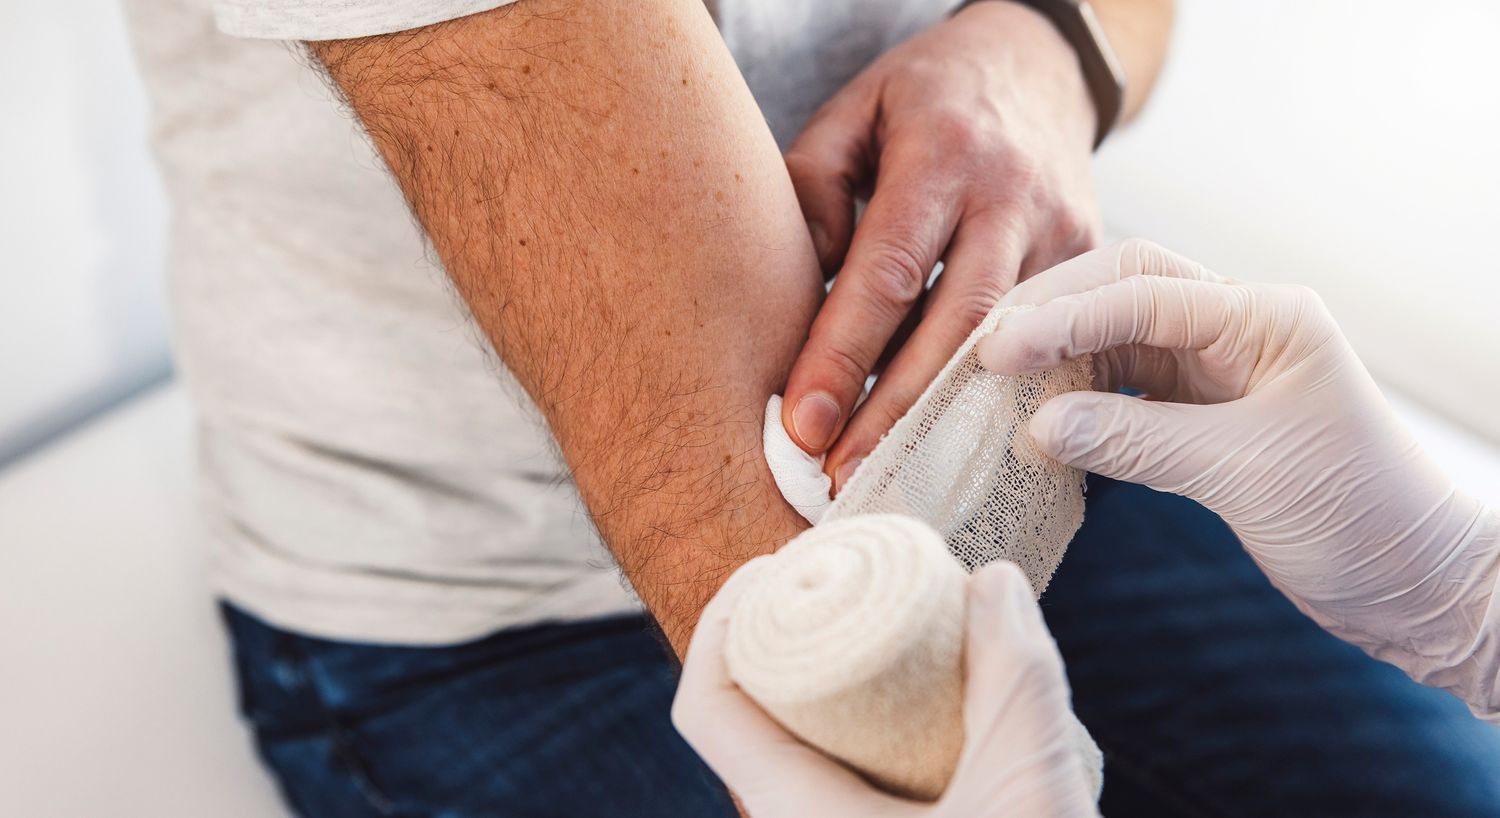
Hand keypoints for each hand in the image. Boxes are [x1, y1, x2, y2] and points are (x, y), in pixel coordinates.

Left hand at [673, 559, 1099, 817]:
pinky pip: (844, 777)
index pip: (708, 707)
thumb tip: (989, 582)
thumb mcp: (1030, 782)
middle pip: (750, 714)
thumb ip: (1016, 673)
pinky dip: (870, 723)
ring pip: (803, 748)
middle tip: (847, 579)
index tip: (774, 563)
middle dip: (788, 635)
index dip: (725, 619)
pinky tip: (932, 700)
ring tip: (894, 625)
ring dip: (834, 680)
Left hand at [779, 1, 1100, 490]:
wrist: (1040, 65)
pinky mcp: (1092, 264)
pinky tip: (956, 453)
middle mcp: (1013, 197)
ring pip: (1009, 349)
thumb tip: (798, 297)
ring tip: (890, 480)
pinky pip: (1044, 348)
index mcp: (944, 153)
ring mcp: (1065, 234)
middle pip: (958, 326)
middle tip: (844, 480)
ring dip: (947, 422)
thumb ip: (813, 190)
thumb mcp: (854, 112)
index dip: (845, 353)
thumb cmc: (925, 97)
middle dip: (897, 412)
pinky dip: (995, 402)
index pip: (888, 269)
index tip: (804, 424)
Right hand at [979, 239, 1499, 716]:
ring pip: (1115, 342)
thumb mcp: (1244, 473)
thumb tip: (1040, 424)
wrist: (1417, 587)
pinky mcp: (1200, 419)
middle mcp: (1237, 329)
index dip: (1064, 320)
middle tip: (980, 355)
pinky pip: (1122, 396)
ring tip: (993, 389)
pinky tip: (1037, 425)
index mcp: (1265, 317)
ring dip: (1056, 361)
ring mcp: (1217, 373)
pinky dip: (1077, 407)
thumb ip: (1138, 441)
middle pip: (1121, 293)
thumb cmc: (1361, 519)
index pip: (1143, 293)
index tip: (996, 353)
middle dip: (1049, 317)